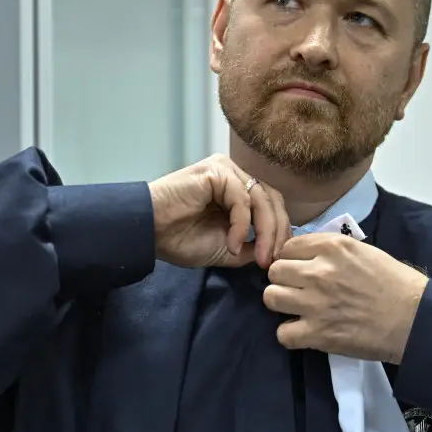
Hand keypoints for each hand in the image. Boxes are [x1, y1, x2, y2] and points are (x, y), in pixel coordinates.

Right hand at [148, 154, 292, 268]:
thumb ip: (253, 246)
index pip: (272, 205)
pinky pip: (241, 199)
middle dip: (278, 232)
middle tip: (272, 260)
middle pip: (272, 199)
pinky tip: (233, 243)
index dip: (281, 232)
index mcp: (239, 190)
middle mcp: (235, 175)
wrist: (151, 233)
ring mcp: (226, 170)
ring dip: (265, 232)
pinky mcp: (217, 171)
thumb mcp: (228, 249)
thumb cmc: (182, 239)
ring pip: (261, 199)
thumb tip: (277, 252)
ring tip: (258, 257)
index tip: (278, 260)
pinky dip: (242, 225)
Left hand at [263, 233, 429, 362]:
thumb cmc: (395, 283)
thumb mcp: (363, 251)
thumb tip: (305, 256)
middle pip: (275, 271)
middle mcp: (319, 272)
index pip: (288, 247)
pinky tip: (305, 331)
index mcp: (332, 247)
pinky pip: (282, 333)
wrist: (414, 319)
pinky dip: (291, 334)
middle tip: (298, 290)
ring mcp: (315, 303)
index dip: (292, 259)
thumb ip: (331, 251)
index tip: (300, 269)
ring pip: (271, 298)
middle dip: (284, 280)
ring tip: (298, 310)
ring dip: (282, 304)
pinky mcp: (317, 334)